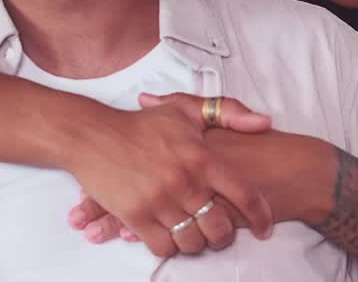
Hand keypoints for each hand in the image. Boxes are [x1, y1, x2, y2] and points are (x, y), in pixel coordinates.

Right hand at [62, 93, 274, 256]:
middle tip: (221, 233)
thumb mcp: (186, 111)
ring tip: (194, 234)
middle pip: (219, 227)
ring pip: (192, 242)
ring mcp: (159, 201)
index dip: (260, 215)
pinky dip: (169, 246)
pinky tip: (169, 235)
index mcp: (201, 156)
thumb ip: (228, 113)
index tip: (265, 227)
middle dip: (224, 236)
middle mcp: (184, 181)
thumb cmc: (141, 124)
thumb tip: (264, 123)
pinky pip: (163, 247)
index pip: (244, 193)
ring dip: (196, 242)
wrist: (93, 135)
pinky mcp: (135, 216)